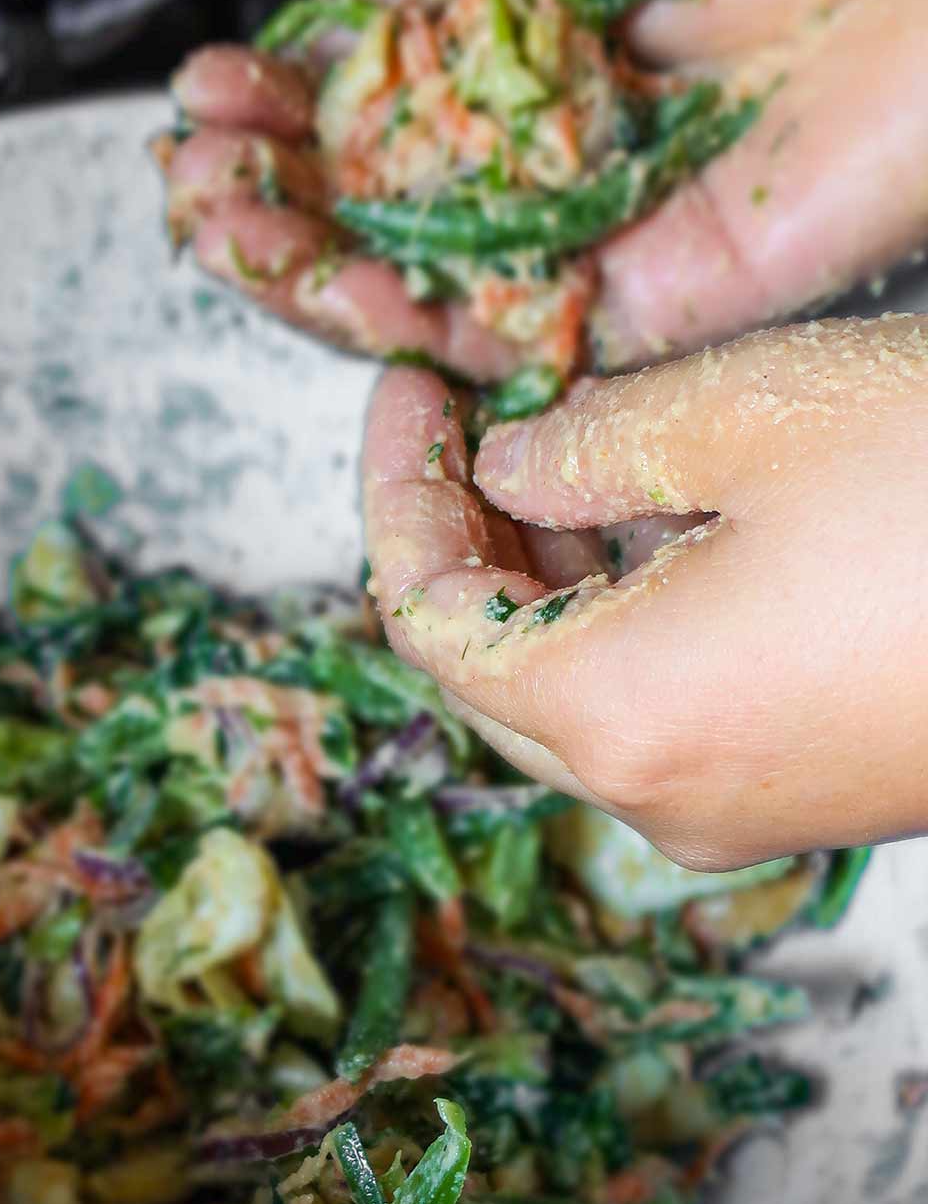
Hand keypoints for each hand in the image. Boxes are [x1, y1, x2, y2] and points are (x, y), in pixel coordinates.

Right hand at [159, 0, 927, 379]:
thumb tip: (339, 24)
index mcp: (541, 73)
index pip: (382, 115)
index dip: (287, 108)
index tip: (212, 85)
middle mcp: (554, 173)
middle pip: (380, 217)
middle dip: (271, 197)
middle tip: (190, 174)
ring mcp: (591, 248)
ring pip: (420, 291)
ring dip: (305, 269)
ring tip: (217, 225)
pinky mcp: (641, 313)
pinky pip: (505, 338)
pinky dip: (410, 323)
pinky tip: (329, 280)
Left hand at [362, 316, 927, 868]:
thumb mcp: (752, 413)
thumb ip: (588, 443)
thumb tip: (508, 465)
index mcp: (615, 714)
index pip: (426, 617)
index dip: (395, 493)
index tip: (405, 392)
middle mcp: (664, 797)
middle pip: (489, 672)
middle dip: (460, 540)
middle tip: (462, 421)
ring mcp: (742, 812)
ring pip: (576, 697)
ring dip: (544, 579)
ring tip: (554, 451)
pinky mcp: (809, 793)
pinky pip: (668, 712)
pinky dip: (628, 620)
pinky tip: (656, 521)